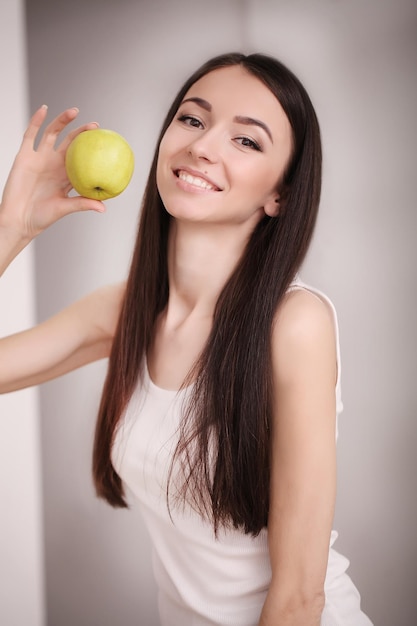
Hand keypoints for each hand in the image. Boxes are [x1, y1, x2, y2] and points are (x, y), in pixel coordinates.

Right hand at [0, 106, 104, 240]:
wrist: (18, 219)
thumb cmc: (41, 217)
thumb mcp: (64, 208)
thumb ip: (82, 203)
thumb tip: (104, 207)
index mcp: (65, 176)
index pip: (81, 157)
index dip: (92, 149)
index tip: (105, 142)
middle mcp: (53, 164)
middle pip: (69, 142)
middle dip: (81, 132)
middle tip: (95, 126)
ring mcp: (39, 158)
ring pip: (51, 133)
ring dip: (62, 121)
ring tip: (74, 111)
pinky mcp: (24, 156)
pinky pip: (30, 135)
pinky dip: (36, 120)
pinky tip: (44, 109)